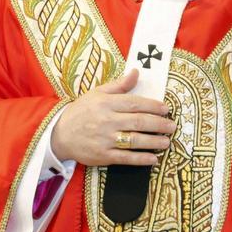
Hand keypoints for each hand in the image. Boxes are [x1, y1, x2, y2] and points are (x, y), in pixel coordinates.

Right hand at [50, 70, 174, 166]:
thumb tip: (136, 72)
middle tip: (172, 126)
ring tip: (167, 142)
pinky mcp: (103, 156)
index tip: (166, 109)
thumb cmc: (81, 111)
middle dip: (159, 124)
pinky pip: (126, 158)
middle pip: (139, 122)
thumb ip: (119, 85)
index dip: (153, 106)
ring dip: (154, 141)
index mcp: (107, 103)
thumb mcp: (97, 93)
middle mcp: (107, 121)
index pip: (135, 104)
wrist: (59, 134)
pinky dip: (141, 159)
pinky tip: (153, 158)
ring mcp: (105, 140)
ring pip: (135, 140)